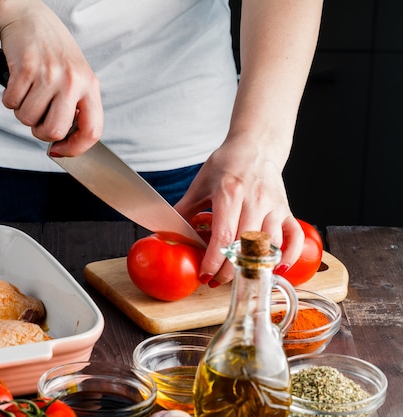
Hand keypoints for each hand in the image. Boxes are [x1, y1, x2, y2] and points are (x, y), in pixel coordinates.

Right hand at [0, 0, 103, 155]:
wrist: (28, 17)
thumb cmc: (51, 50)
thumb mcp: (75, 76)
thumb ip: (75, 105)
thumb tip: (65, 140)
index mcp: (89, 85)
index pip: (92, 130)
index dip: (75, 148)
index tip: (61, 150)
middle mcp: (72, 81)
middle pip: (54, 130)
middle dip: (40, 132)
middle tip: (38, 119)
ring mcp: (49, 74)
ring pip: (28, 119)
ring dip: (22, 112)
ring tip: (27, 94)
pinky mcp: (25, 68)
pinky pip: (11, 103)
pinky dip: (9, 99)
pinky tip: (17, 84)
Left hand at [174, 135, 303, 285]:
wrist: (256, 146)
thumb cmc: (227, 164)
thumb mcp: (200, 184)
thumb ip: (185, 209)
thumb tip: (166, 232)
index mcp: (230, 193)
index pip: (223, 236)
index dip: (214, 260)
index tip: (204, 275)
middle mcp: (255, 201)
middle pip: (245, 246)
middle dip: (229, 270)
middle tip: (215, 281)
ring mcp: (274, 206)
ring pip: (269, 245)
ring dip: (255, 267)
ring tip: (237, 276)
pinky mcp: (287, 209)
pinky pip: (295, 237)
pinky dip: (290, 256)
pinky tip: (277, 268)